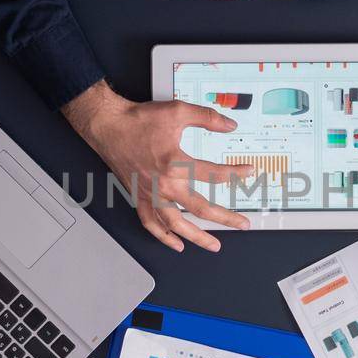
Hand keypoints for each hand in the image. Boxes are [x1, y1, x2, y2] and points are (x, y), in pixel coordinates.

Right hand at [63, 80, 252, 251]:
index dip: (235, 173)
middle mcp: (164, 184)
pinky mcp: (139, 197)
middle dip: (225, 219)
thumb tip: (229, 124)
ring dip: (197, 237)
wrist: (108, 126)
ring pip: (176, 224)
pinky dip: (164, 236)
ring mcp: (151, 194)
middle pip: (200, 208)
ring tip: (213, 245)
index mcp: (176, 163)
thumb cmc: (138, 120)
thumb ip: (207, 118)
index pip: (214, 174)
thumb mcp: (178, 111)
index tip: (248, 172)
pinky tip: (176, 244)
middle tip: (242, 224)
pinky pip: (151, 224)